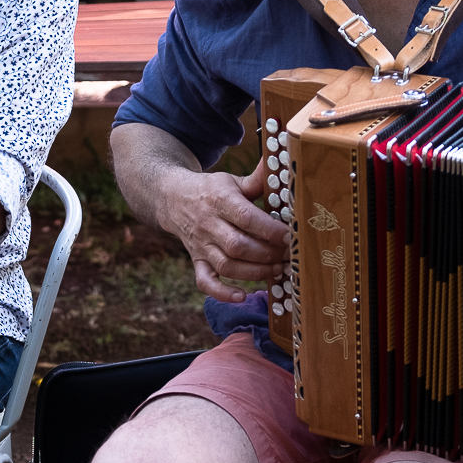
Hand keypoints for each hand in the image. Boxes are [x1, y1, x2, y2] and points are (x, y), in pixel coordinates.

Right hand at [165, 158, 288, 303]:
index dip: (269, 230)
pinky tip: (242, 296)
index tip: (289, 236)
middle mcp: (208, 225)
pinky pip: (205, 281)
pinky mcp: (196, 261)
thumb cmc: (212, 190)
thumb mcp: (232, 181)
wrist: (173, 199)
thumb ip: (257, 179)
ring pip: (227, 266)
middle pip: (238, 246)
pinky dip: (222, 293)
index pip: (246, 218)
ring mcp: (201, 246)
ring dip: (255, 272)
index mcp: (219, 201)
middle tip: (289, 255)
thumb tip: (281, 165)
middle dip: (267, 254)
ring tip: (278, 269)